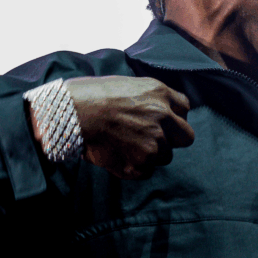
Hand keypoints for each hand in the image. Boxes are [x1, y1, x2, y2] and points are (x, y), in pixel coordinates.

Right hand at [30, 76, 194, 179]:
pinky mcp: (142, 163)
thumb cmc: (91, 95)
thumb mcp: (128, 84)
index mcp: (160, 93)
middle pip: (186, 137)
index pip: (185, 108)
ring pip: (166, 156)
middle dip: (172, 139)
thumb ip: (149, 97)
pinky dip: (134, 168)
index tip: (161, 120)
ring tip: (125, 145)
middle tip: (151, 138)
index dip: (173, 116)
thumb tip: (156, 110)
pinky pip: (147, 172)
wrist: (71, 112)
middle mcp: (163, 117)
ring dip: (151, 154)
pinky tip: (118, 156)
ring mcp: (155, 142)